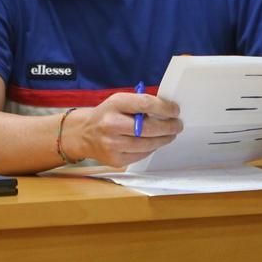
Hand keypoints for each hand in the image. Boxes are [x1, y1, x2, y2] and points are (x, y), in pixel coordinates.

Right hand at [67, 92, 182, 166]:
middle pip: (148, 128)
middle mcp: (111, 124)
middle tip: (178, 125)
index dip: (164, 108)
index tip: (175, 110)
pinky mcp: (115, 160)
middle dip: (168, 127)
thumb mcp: (119, 101)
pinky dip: (151, 148)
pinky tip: (154, 143)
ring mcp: (112, 144)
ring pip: (147, 144)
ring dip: (163, 139)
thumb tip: (167, 111)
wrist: (84, 134)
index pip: (145, 104)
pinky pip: (141, 154)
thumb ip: (140, 104)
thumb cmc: (107, 114)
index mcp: (114, 104)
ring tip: (170, 135)